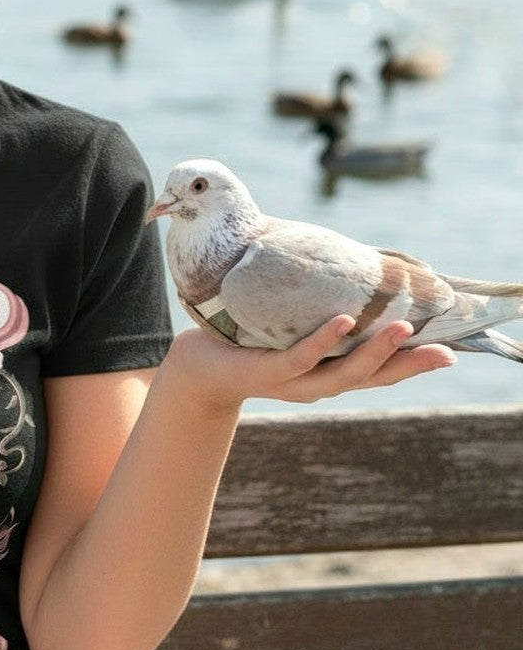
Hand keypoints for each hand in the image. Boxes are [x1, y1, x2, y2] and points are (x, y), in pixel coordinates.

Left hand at [165, 315, 456, 411]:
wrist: (199, 365)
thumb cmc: (251, 338)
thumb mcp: (294, 324)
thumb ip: (324, 306)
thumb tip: (358, 267)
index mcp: (331, 372)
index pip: (380, 371)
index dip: (415, 364)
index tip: (451, 352)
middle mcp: (318, 382)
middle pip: (371, 377)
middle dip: (408, 364)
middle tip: (442, 350)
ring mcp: (293, 381)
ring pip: (341, 371)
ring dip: (373, 352)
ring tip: (400, 329)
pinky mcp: (265, 371)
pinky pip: (298, 356)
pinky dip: (322, 341)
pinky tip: (341, 322)